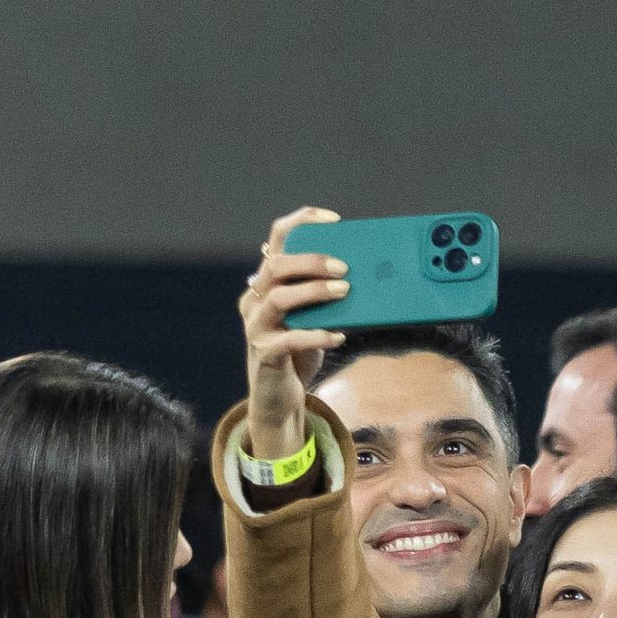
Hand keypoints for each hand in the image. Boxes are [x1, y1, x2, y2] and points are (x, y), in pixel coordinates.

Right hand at [238, 206, 346, 463]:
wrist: (279, 397)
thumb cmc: (299, 351)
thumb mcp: (312, 317)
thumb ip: (323, 295)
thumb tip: (362, 274)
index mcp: (266, 281)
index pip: (277, 239)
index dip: (302, 222)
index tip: (334, 220)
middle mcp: (254, 298)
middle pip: (276, 265)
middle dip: (311, 261)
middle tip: (344, 267)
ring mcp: (256, 326)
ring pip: (278, 297)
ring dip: (314, 292)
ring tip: (345, 292)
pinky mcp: (265, 353)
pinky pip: (290, 340)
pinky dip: (316, 335)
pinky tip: (339, 336)